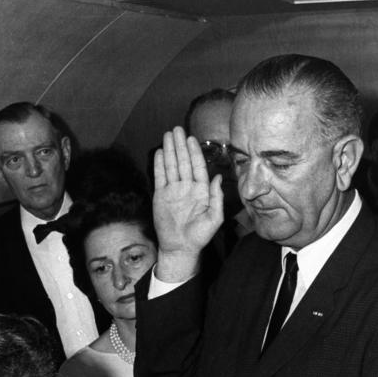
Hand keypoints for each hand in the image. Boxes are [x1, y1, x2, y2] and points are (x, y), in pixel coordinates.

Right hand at [153, 127, 224, 281]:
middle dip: (180, 145)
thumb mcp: (215, 218)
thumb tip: (217, 177)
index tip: (191, 138)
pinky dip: (160, 164)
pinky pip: (160, 177)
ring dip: (170, 150)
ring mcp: (174, 190)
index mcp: (201, 190)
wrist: (180, 247)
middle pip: (183, 162)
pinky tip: (160, 152)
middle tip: (177, 129)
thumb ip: (217, 198)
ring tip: (168, 135)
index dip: (194, 152)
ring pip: (171, 166)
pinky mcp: (161, 195)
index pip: (197, 167)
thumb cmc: (200, 235)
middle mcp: (187, 187)